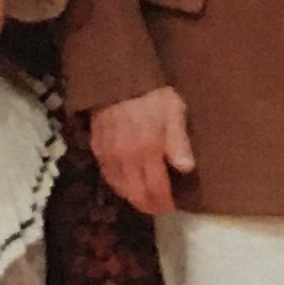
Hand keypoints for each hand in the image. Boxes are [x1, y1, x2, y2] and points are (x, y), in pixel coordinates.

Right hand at [92, 87, 194, 215]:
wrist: (117, 76)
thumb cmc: (151, 93)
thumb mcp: (173, 111)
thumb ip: (179, 141)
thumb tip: (186, 169)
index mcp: (148, 149)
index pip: (156, 188)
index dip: (163, 201)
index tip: (171, 207)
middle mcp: (126, 157)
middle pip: (136, 194)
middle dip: (148, 205)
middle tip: (158, 208)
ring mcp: (109, 154)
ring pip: (119, 188)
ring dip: (132, 198)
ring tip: (143, 200)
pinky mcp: (96, 147)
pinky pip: (107, 175)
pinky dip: (117, 185)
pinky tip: (125, 185)